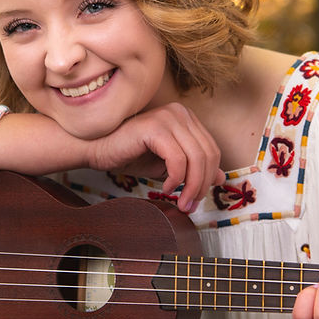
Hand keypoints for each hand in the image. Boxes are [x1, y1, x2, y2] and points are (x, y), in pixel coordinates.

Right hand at [85, 102, 223, 212]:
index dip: (208, 178)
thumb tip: (221, 178)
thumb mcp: (169, 166)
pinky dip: (175, 178)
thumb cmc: (131, 155)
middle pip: (208, 154)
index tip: (196, 199)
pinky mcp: (155, 128)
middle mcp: (180, 112)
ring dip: (190, 186)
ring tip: (180, 202)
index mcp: (187, 118)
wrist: (97, 149)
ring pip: (196, 158)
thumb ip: (194, 169)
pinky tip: (165, 188)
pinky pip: (177, 159)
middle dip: (201, 185)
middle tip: (189, 206)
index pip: (212, 150)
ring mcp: (168, 117)